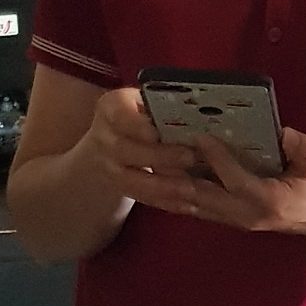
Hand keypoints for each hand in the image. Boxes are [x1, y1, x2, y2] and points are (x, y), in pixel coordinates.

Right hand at [80, 86, 198, 200]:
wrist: (113, 138)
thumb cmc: (142, 113)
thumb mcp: (147, 101)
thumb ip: (165, 106)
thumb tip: (200, 111)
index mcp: (112, 107)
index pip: (119, 114)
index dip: (137, 125)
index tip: (156, 132)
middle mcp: (105, 137)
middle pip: (124, 149)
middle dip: (157, 156)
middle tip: (189, 158)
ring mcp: (108, 165)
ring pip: (131, 180)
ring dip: (162, 186)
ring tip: (191, 189)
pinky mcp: (119, 187)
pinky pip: (142, 198)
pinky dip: (165, 202)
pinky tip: (187, 204)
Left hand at [128, 127, 305, 244]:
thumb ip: (293, 143)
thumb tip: (270, 128)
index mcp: (268, 198)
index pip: (233, 177)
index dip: (214, 157)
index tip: (195, 136)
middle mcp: (245, 213)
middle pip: (199, 195)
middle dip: (169, 177)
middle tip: (145, 157)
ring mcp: (235, 220)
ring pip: (190, 205)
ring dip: (162, 191)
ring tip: (136, 173)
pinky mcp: (229, 220)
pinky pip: (194, 209)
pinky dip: (171, 197)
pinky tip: (151, 185)